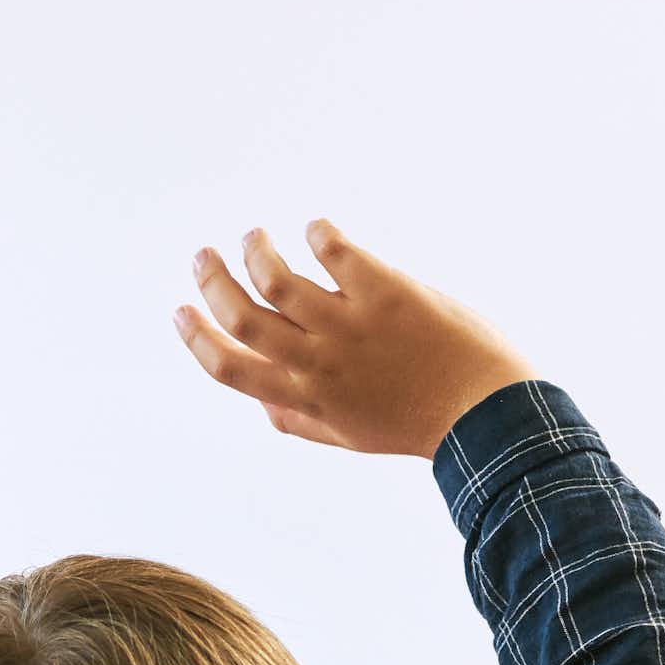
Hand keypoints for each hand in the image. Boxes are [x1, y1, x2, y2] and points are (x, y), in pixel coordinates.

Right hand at [175, 222, 533, 457]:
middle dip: (213, 282)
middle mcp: (317, 362)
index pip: (228, 367)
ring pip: (279, 280)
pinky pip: (337, 253)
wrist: (484, 410)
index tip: (181, 311)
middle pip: (243, 316)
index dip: (196, 336)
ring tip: (254, 235)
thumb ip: (296, 419)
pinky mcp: (387, 293)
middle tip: (204, 256)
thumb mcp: (346, 435)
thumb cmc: (416, 423)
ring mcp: (350, 326)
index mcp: (302, 397)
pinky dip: (319, 235)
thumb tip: (259, 399)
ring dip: (257, 251)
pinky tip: (317, 229)